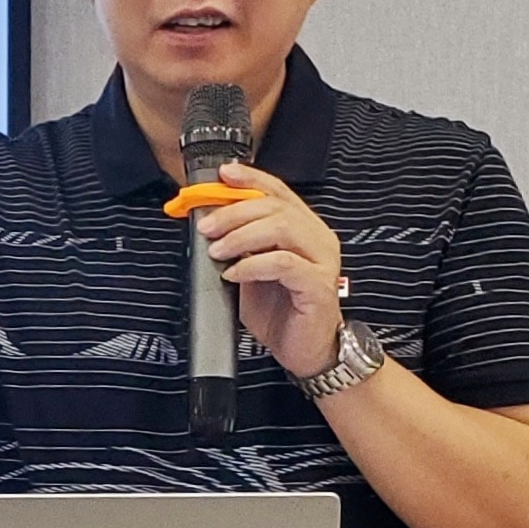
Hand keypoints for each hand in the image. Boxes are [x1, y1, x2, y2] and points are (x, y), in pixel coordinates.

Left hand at [197, 160, 344, 378]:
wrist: (304, 352)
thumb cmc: (280, 311)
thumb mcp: (251, 269)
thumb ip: (240, 244)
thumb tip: (208, 223)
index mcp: (304, 229)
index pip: (279, 191)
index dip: (251, 178)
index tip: (223, 176)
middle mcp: (318, 238)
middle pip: (276, 206)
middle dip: (234, 212)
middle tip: (206, 227)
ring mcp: (322, 261)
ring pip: (282, 228)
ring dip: (241, 235)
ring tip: (217, 251)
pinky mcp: (319, 285)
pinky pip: (284, 263)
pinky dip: (253, 265)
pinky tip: (235, 273)